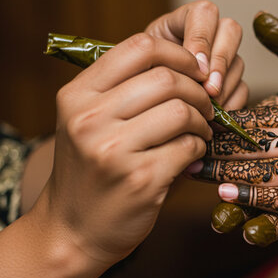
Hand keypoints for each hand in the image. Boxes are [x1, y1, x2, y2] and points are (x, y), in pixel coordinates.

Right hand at [43, 33, 212, 264]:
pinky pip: (189, 147)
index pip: (140, 47)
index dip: (179, 54)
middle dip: (198, 91)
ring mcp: (113, 150)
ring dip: (202, 122)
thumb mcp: (87, 120)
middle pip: (167, 79)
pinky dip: (199, 148)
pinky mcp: (140, 179)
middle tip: (205, 107)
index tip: (195, 70)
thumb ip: (123, 87)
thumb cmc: (90, 168)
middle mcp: (89, 119)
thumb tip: (190, 61)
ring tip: (199, 132)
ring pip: (182, 112)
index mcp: (77, 95)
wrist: (73, 230)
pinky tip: (190, 156)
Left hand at [145, 0, 247, 109]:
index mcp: (184, 21)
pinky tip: (212, 116)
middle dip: (220, 63)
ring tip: (206, 108)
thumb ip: (166, 59)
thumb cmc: (138, 77)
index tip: (196, 67)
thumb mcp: (143, 62)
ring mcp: (223, 57)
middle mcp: (209, 34)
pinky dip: (229, 103)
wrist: (144, 102)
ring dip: (223, 87)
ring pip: (237, 63)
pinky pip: (241, 88)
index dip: (202, 40)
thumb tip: (200, 75)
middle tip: (209, 90)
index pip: (203, 13)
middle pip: (231, 30)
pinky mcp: (232, 81)